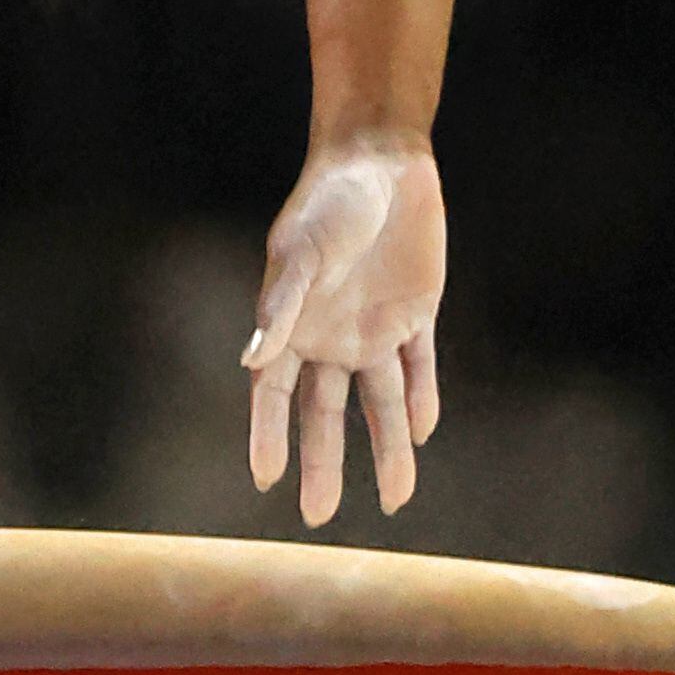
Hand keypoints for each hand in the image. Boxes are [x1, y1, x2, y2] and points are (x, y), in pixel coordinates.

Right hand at [244, 138, 444, 526]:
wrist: (382, 159)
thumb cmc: (329, 200)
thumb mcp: (302, 249)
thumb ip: (282, 304)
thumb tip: (252, 360)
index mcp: (294, 322)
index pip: (275, 392)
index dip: (267, 434)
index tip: (266, 480)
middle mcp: (332, 334)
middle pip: (325, 411)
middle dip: (323, 462)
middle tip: (318, 515)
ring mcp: (375, 327)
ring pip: (380, 402)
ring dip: (388, 447)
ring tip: (395, 498)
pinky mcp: (417, 314)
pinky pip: (419, 368)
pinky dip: (422, 399)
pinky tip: (422, 429)